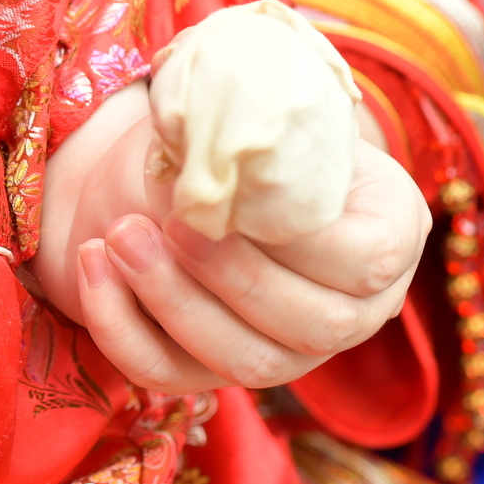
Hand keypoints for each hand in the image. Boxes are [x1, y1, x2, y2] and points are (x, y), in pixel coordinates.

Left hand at [71, 129, 429, 392]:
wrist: (199, 159)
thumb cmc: (251, 126)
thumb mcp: (274, 111)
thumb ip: (266, 135)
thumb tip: (222, 161)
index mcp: (391, 239)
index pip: (364, 262)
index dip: (300, 240)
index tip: (232, 200)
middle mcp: (354, 311)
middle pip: (310, 326)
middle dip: (229, 277)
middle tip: (161, 221)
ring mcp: (289, 353)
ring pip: (244, 362)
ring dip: (172, 302)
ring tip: (115, 238)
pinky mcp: (215, 371)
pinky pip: (170, 373)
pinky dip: (121, 328)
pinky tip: (92, 267)